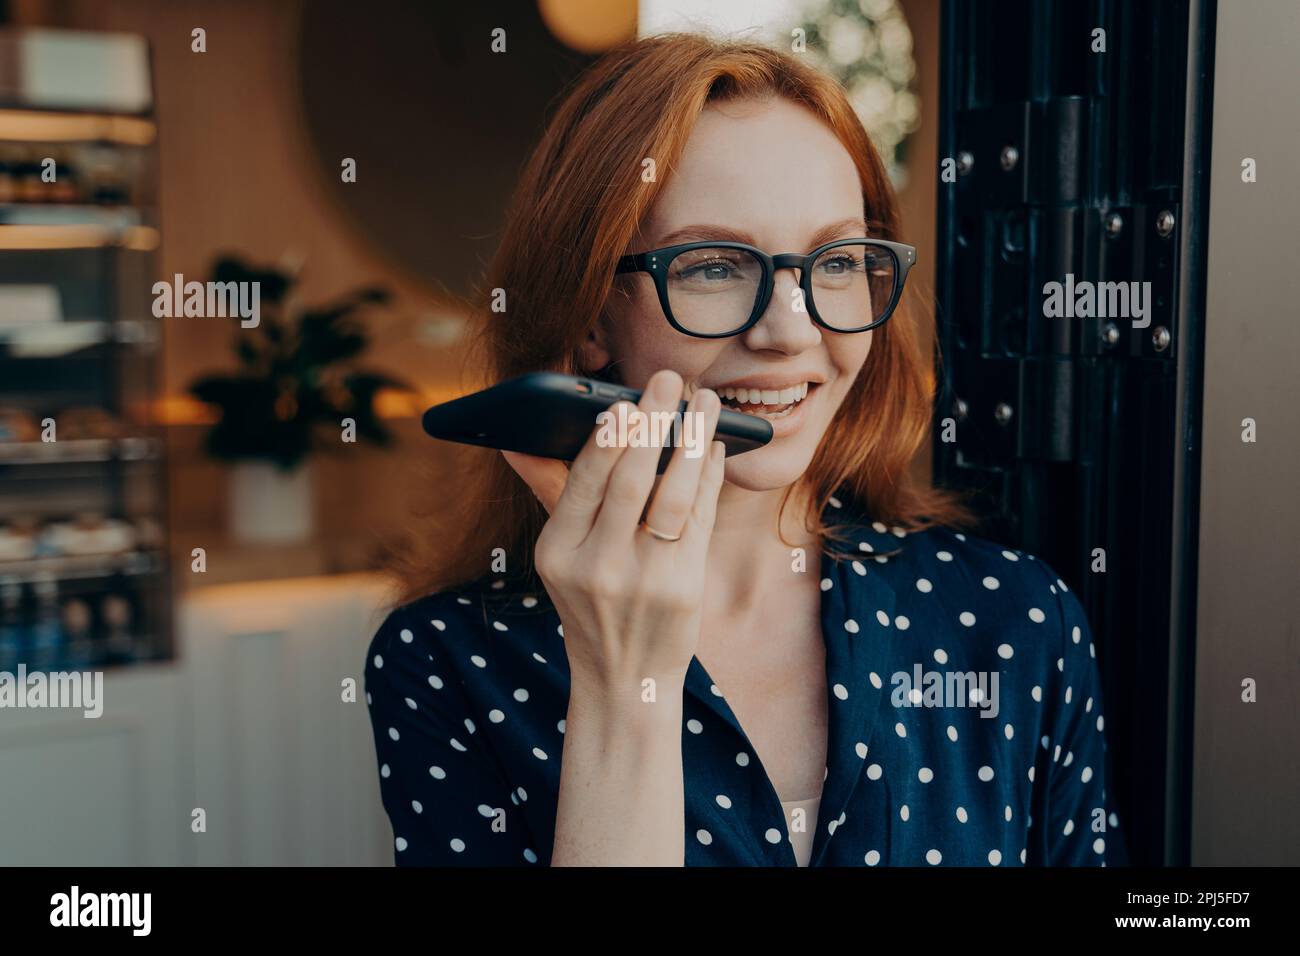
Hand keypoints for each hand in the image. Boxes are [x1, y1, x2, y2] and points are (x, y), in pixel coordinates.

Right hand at [503, 369, 724, 697]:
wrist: (626, 678)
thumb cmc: (591, 602)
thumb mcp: (559, 557)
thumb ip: (549, 492)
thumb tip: (514, 438)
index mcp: (558, 553)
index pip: (583, 483)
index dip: (606, 440)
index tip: (623, 401)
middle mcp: (598, 567)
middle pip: (631, 481)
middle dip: (653, 423)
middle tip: (668, 381)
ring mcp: (644, 580)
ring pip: (674, 496)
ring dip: (693, 442)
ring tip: (704, 403)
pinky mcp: (684, 588)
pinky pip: (701, 518)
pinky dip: (710, 478)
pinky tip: (714, 448)